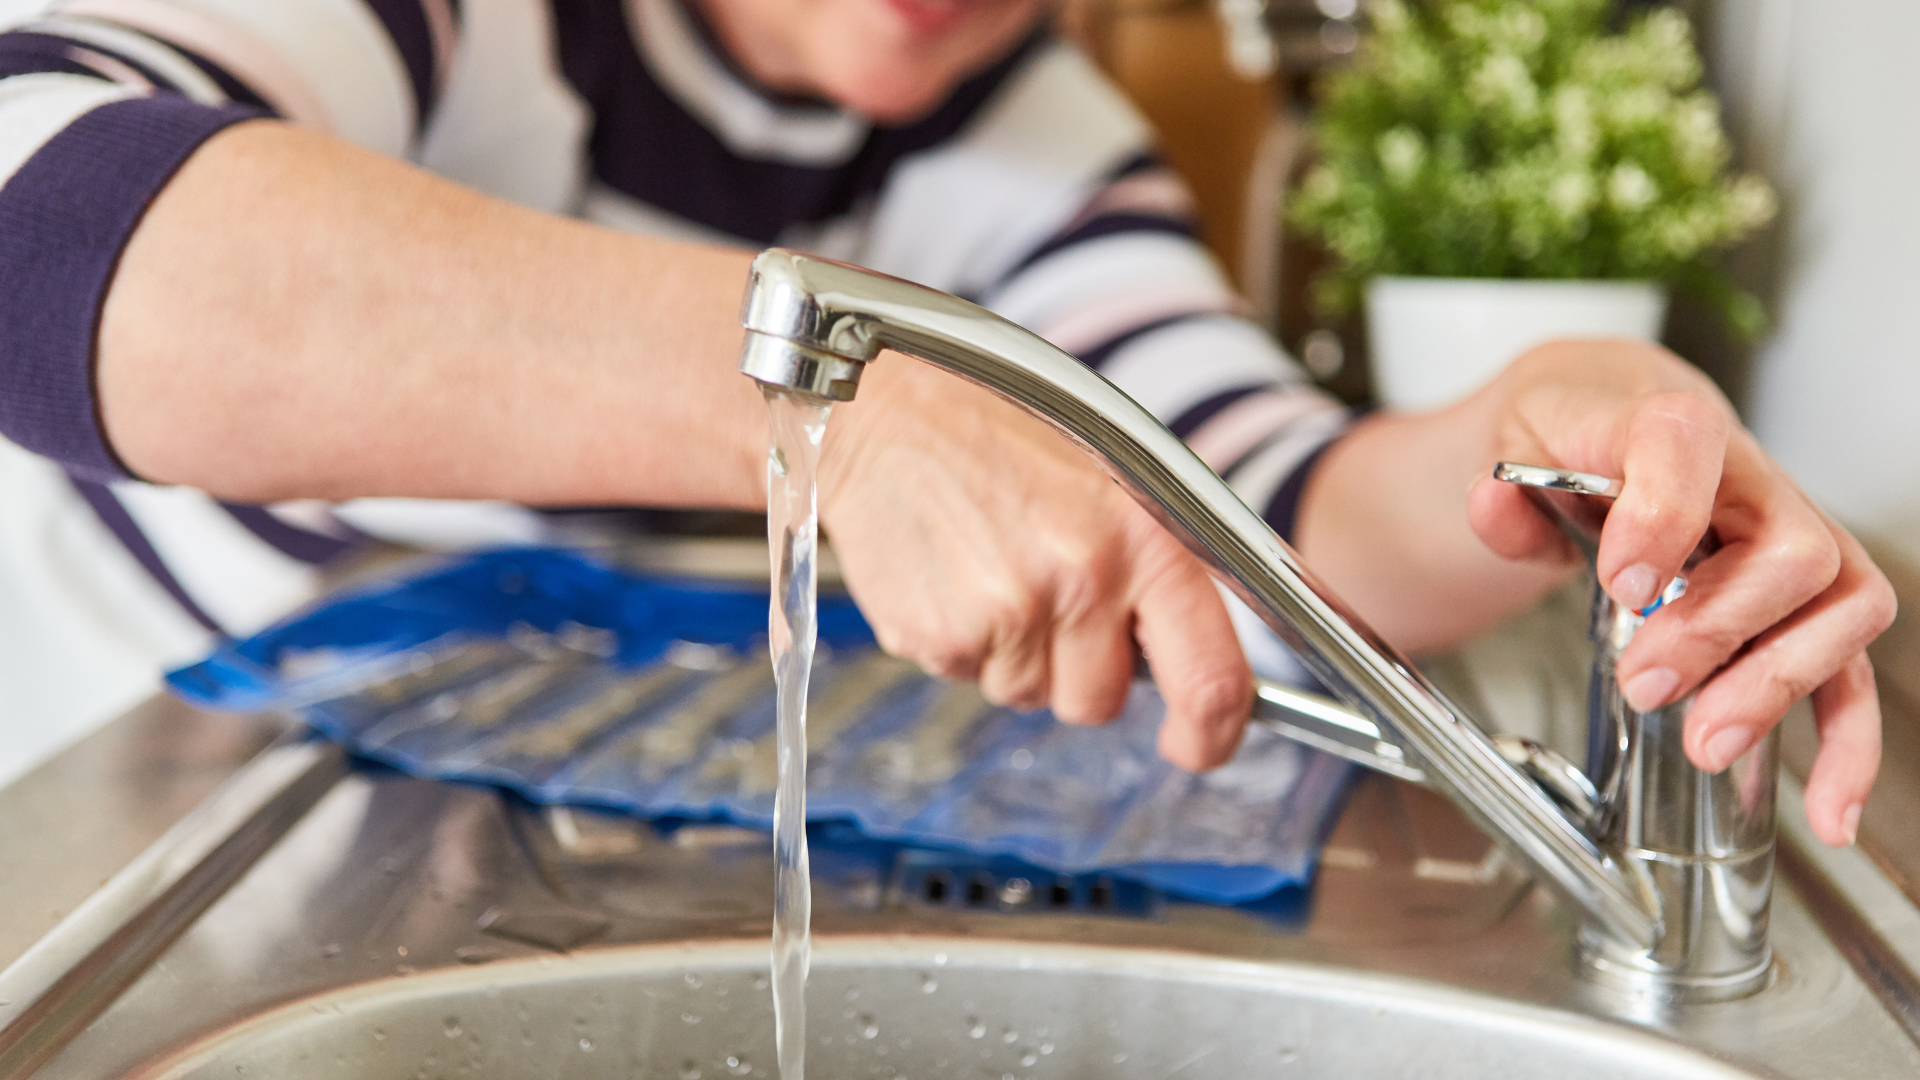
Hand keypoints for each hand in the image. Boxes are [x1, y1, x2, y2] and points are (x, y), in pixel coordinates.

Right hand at [814, 357, 1252, 770]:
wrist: (885, 411)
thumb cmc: (1002, 434)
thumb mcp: (1113, 477)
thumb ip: (1157, 569)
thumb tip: (1190, 663)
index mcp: (1146, 540)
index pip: (1210, 680)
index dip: (1208, 733)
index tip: (1192, 743)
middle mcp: (1083, 581)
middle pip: (1098, 702)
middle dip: (1079, 671)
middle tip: (1048, 593)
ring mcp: (1006, 614)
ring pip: (1028, 694)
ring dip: (1015, 653)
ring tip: (992, 567)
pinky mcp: (937, 637)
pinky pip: (966, 677)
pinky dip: (961, 642)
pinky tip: (951, 575)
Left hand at [1466, 340, 1895, 846]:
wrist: (1611, 416)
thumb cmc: (1577, 431)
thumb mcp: (1516, 441)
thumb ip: (1502, 491)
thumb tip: (1494, 503)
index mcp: (1671, 425)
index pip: (1688, 444)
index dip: (1663, 516)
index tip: (1623, 582)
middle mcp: (1751, 479)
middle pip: (1790, 548)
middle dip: (1717, 631)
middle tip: (1643, 684)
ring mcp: (1791, 540)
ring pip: (1840, 606)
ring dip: (1778, 685)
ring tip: (1706, 741)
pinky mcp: (1803, 604)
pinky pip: (1851, 669)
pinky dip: (1848, 743)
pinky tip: (1829, 809)